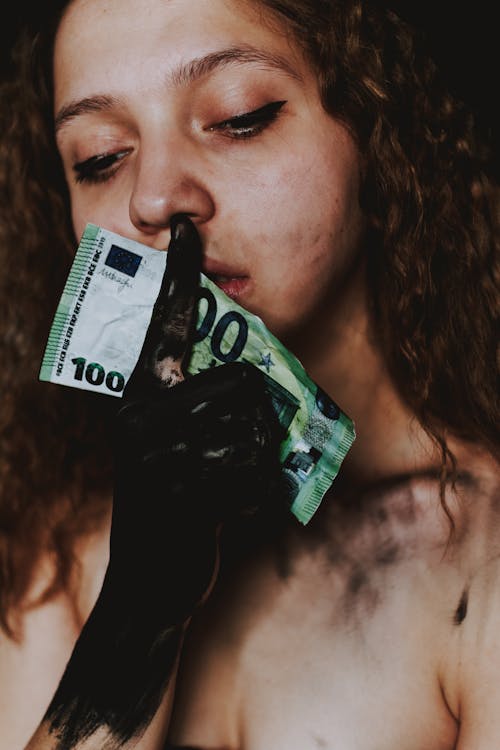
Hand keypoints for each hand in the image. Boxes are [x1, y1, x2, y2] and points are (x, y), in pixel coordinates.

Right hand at [109, 214, 284, 620]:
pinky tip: (232, 507)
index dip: (178, 277)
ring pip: (256, 432)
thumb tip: (245, 371)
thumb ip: (191, 405)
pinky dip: (261, 496)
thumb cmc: (173, 497)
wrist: (153, 574)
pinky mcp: (188, 499)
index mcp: (140, 397)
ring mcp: (163, 458)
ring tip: (227, 480)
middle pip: (242, 385)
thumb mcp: (171, 444)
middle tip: (234, 446)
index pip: (162, 325)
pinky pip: (261, 478)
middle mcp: (144, 417)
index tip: (187, 231)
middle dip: (256, 417)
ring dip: (258, 460)